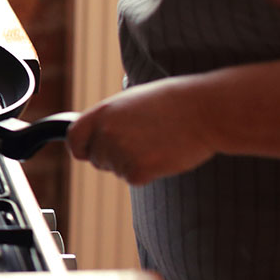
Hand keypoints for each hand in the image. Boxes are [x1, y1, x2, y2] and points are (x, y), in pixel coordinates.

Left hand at [66, 80, 215, 184]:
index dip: (82, 148)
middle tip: (142, 140)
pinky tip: (164, 153)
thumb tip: (94, 135)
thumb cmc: (173, 102)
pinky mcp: (137, 171)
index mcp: (102, 112)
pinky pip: (134, 178)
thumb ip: (108, 119)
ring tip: (158, 140)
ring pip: (117, 170)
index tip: (88, 151)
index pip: (74, 139)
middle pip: (97, 159)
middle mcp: (106, 133)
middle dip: (114, 156)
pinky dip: (148, 172)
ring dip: (133, 162)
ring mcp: (120, 153)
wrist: (205, 110)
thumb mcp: (131, 101)